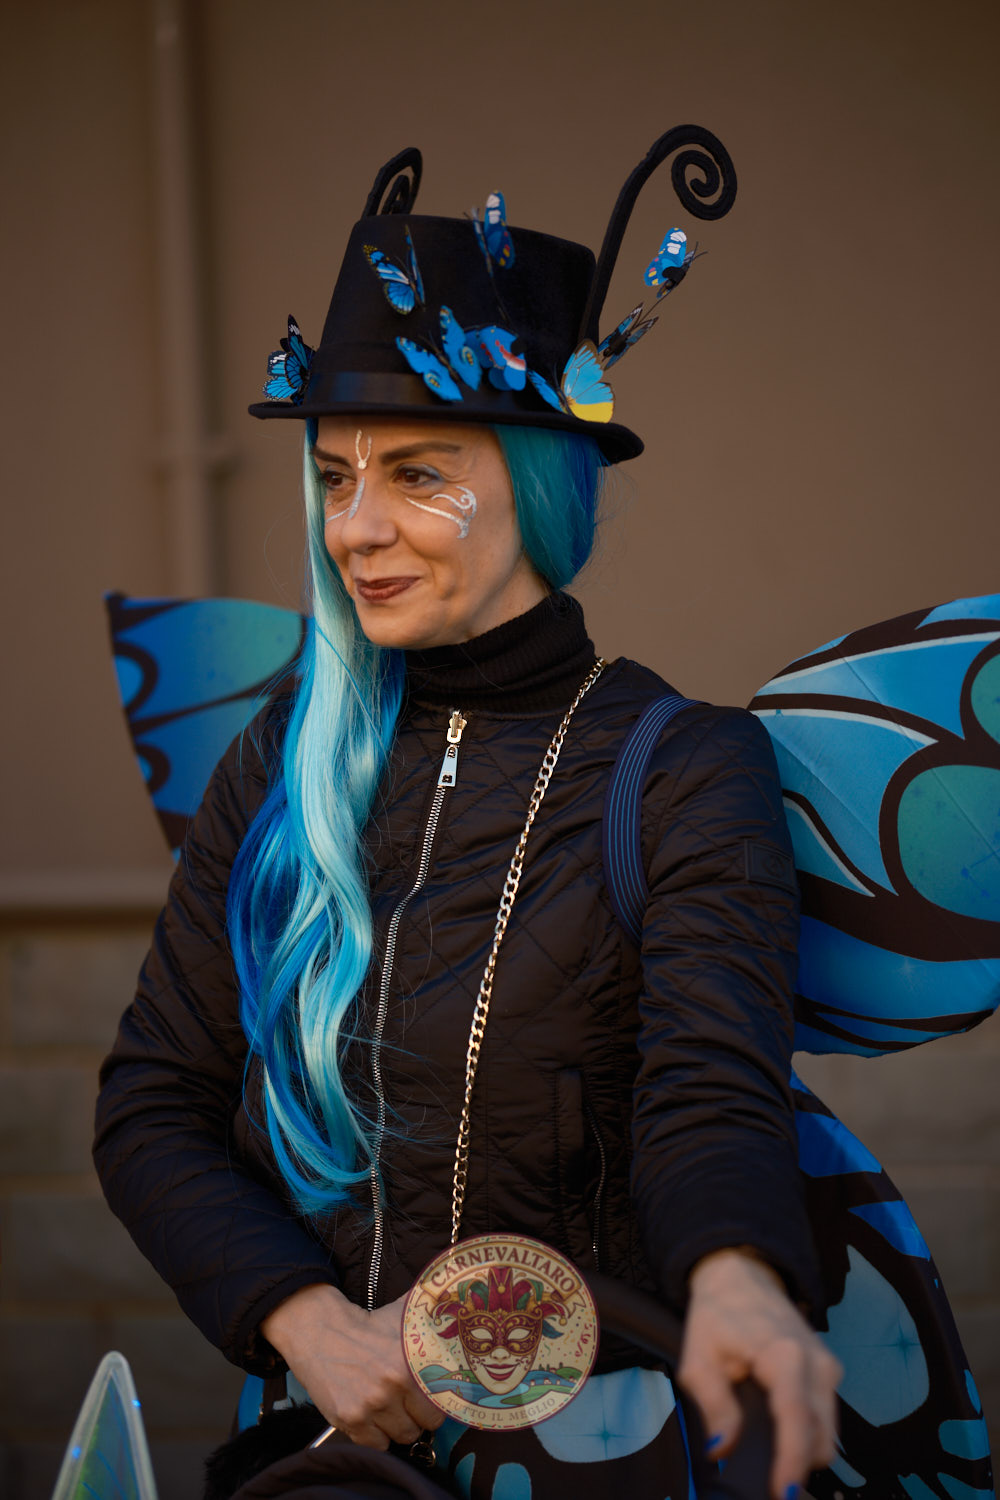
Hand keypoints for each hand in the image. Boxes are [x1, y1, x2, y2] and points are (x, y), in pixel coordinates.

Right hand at [260, 1282, 444, 1449]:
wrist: (321, 1331)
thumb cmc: (369, 1325)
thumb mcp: (405, 1315)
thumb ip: (436, 1319)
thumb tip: (464, 1314)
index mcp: (411, 1362)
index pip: (442, 1404)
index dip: (439, 1402)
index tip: (432, 1398)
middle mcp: (393, 1386)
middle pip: (424, 1425)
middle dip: (419, 1415)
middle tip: (409, 1402)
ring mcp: (370, 1406)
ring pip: (402, 1437)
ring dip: (398, 1425)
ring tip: (389, 1406)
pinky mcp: (350, 1419)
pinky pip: (377, 1445)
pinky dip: (377, 1435)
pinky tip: (372, 1415)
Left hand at [680, 1248, 840, 1499]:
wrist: (741, 1275)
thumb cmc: (719, 1312)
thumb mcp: (699, 1357)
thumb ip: (713, 1405)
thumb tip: (722, 1447)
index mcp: (784, 1354)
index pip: (796, 1418)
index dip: (791, 1461)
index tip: (782, 1492)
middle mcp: (817, 1363)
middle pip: (820, 1437)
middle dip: (796, 1464)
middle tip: (765, 1480)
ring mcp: (829, 1368)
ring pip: (829, 1434)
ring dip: (803, 1451)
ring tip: (770, 1457)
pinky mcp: (830, 1373)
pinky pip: (827, 1419)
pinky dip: (807, 1434)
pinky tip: (781, 1434)